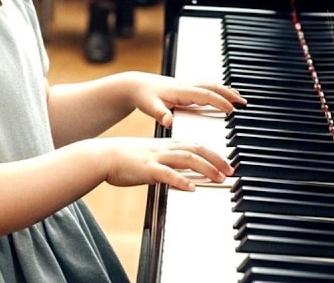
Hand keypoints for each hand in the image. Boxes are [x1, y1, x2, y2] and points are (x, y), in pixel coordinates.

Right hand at [92, 136, 233, 191]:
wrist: (102, 156)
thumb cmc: (124, 159)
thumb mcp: (150, 158)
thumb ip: (167, 164)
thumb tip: (182, 176)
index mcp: (166, 145)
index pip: (195, 145)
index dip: (213, 153)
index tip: (226, 163)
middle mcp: (164, 149)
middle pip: (196, 150)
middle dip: (216, 160)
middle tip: (231, 171)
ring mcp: (156, 158)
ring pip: (186, 159)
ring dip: (205, 168)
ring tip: (219, 178)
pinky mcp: (146, 169)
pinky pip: (166, 174)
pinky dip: (181, 180)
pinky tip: (191, 187)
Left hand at [125, 71, 244, 128]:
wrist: (136, 85)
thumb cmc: (143, 97)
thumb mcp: (150, 107)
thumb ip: (160, 114)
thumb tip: (168, 121)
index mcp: (181, 91)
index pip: (205, 95)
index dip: (219, 102)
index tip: (232, 111)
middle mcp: (187, 86)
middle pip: (214, 87)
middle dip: (230, 94)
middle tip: (244, 103)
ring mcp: (187, 85)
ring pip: (212, 85)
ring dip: (227, 91)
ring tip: (241, 100)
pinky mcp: (186, 87)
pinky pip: (207, 87)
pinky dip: (219, 91)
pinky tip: (224, 96)